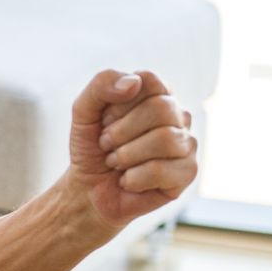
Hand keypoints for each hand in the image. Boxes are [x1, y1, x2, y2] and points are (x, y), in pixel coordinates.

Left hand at [68, 69, 198, 230]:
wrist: (89, 190)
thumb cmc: (92, 147)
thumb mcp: (84, 111)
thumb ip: (102, 84)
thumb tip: (134, 82)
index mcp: (157, 94)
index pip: (149, 80)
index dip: (119, 104)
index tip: (105, 121)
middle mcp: (178, 115)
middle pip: (161, 108)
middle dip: (121, 131)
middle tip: (106, 145)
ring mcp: (187, 143)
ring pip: (165, 139)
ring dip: (126, 155)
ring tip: (115, 163)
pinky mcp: (188, 172)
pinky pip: (161, 169)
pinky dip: (133, 178)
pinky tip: (127, 180)